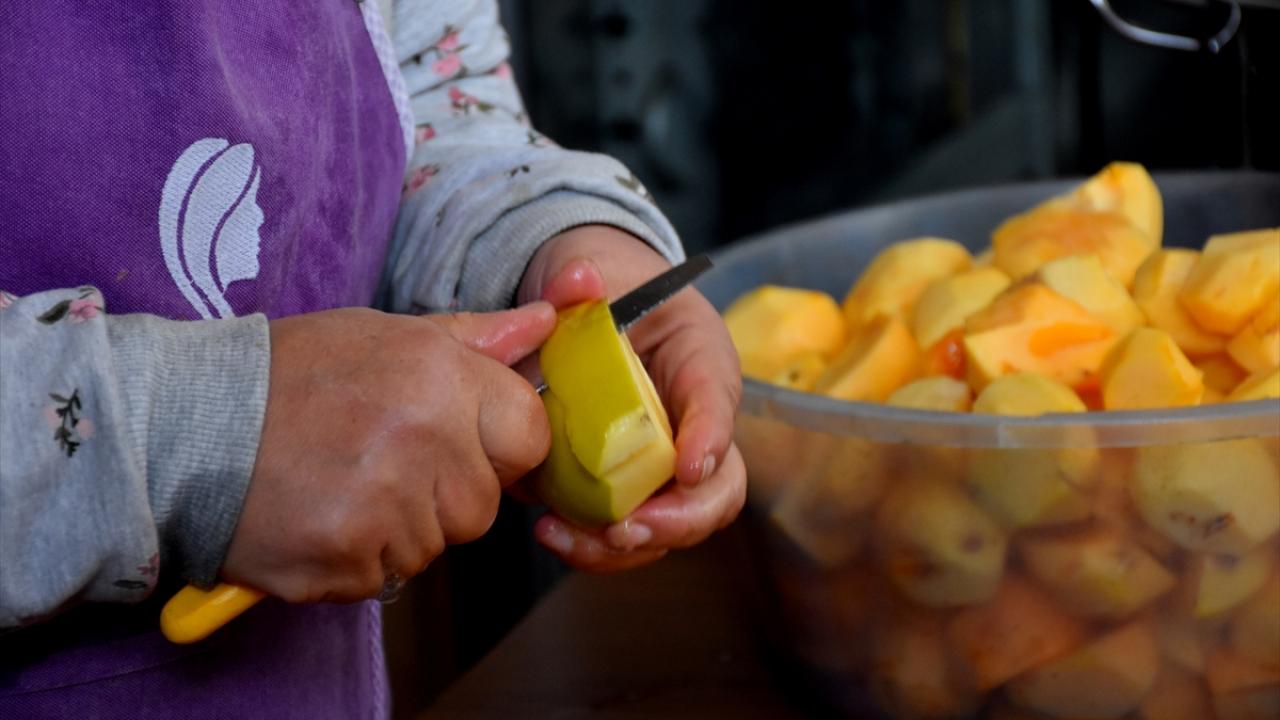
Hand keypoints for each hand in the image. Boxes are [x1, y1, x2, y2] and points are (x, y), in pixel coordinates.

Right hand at [222, 303, 554, 601]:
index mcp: (441, 376)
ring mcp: (389, 505)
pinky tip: (318, 516)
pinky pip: (385, 576)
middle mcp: (425, 438)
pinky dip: (357, 559)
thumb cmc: (289, 376)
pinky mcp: (350, 559)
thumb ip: (473, 338)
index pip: (529, 434)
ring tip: (340, 484)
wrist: (182, 427)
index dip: (499, 445)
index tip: (460, 443)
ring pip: (435, 546)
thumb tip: (546, 324)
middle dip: (444, 495)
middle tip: (379, 461)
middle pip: (482, 504)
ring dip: (399, 529)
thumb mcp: (382, 335)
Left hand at [516, 226, 745, 571]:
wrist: (586, 312)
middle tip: (628, 527)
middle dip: (680, 518)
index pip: (718, 398)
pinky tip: (551, 532)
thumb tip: (578, 281)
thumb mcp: (592, 270)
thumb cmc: (607, 290)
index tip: (687, 468)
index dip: (710, 437)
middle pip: (719, 489)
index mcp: (699, 360)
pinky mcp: (627, 490)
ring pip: (675, 525)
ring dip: (626, 546)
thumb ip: (579, 276)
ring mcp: (665, 465)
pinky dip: (593, 547)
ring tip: (568, 536)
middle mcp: (695, 424)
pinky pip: (628, 534)